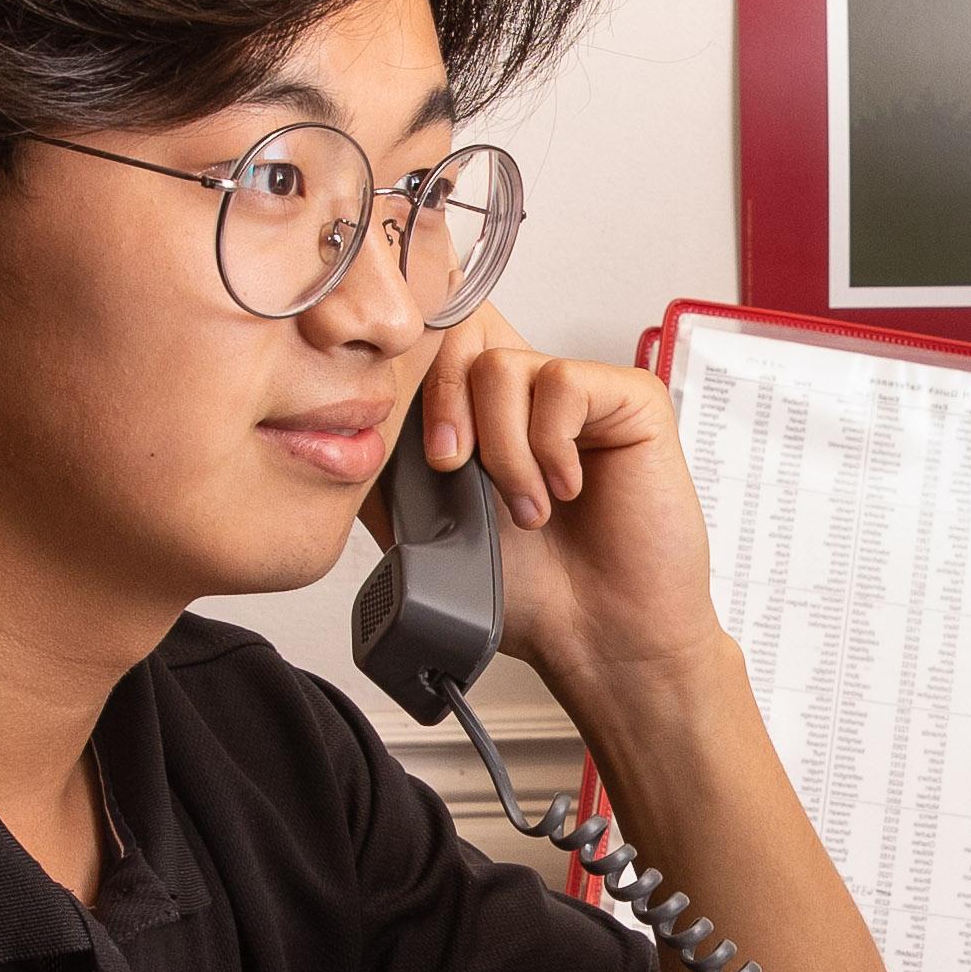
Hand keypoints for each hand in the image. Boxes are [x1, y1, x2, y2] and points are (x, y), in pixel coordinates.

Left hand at [411, 306, 720, 711]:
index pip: (434, 346)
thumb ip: (390, 472)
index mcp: (482, 415)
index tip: (410, 444)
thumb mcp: (430, 529)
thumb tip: (341, 430)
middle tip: (451, 470)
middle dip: (440, 405)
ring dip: (502, 450)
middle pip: (460, 337)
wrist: (600, 635)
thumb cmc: (534, 591)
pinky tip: (566, 488)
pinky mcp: (629, 398)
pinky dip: (551, 444)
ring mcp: (579, 393)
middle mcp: (528, 395)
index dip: (410, 375)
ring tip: (528, 509)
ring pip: (501, 368)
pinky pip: (562, 383)